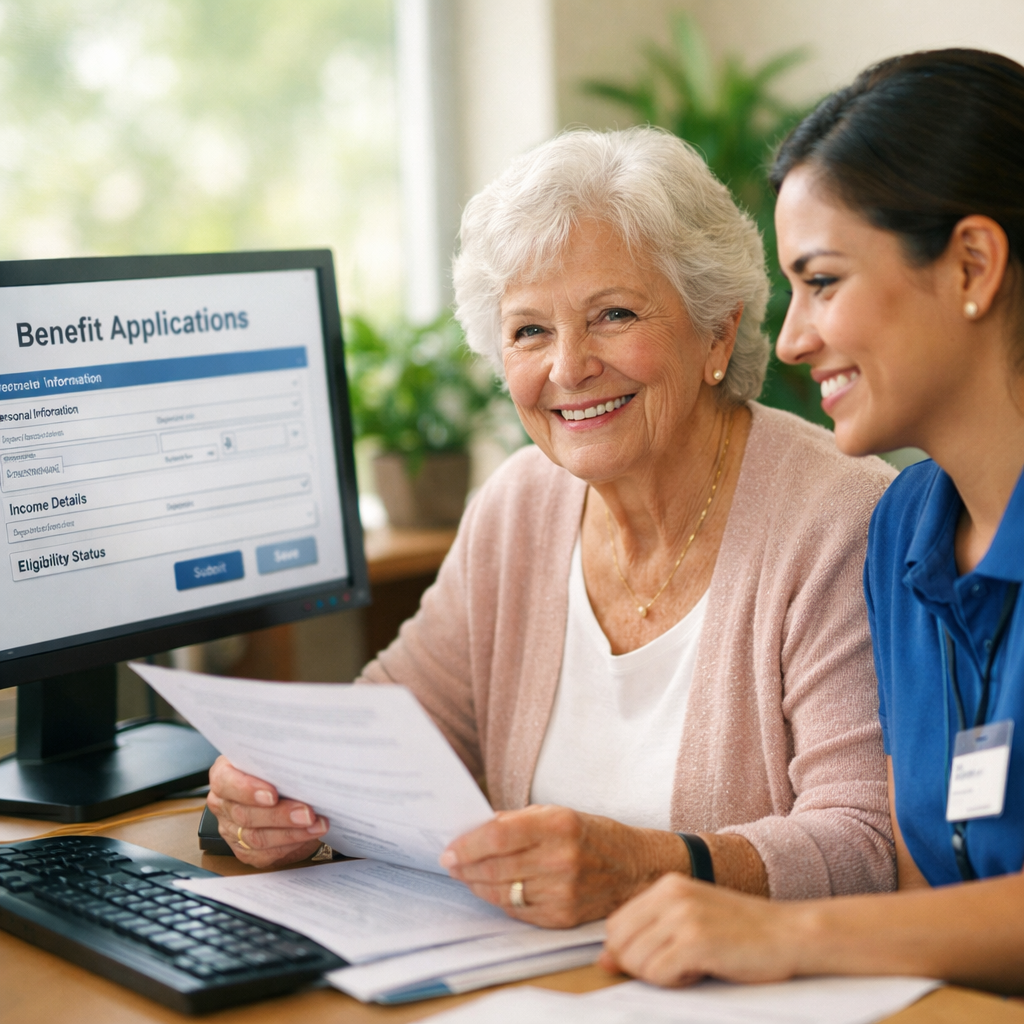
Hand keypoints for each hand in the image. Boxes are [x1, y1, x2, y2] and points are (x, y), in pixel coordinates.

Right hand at [206, 755, 328, 867]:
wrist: (283, 793)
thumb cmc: (277, 771)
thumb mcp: (274, 761)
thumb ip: (278, 763)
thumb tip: (303, 763)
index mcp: (224, 776)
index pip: (225, 782)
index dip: (247, 789)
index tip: (273, 794)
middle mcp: (223, 804)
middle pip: (245, 814)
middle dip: (280, 815)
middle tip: (307, 813)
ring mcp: (231, 829)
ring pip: (257, 837)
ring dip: (291, 832)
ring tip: (316, 825)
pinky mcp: (245, 850)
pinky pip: (266, 853)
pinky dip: (291, 844)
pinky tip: (308, 835)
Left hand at [438, 804, 683, 928]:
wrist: (636, 868)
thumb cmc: (593, 834)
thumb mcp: (558, 812)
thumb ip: (517, 821)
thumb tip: (476, 829)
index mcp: (558, 825)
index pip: (498, 836)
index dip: (467, 844)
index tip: (449, 848)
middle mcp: (560, 859)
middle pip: (495, 867)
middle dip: (465, 866)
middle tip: (450, 862)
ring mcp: (562, 892)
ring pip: (502, 892)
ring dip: (477, 884)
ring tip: (466, 875)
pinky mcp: (562, 917)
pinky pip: (518, 911)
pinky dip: (499, 900)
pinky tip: (492, 890)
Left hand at [600, 872, 798, 986]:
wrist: (790, 934)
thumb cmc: (742, 933)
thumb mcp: (690, 923)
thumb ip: (647, 935)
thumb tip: (604, 961)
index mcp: (666, 886)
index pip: (615, 924)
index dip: (627, 952)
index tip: (657, 960)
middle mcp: (670, 895)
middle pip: (619, 943)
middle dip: (639, 967)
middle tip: (677, 966)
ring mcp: (682, 916)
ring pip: (635, 960)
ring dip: (660, 976)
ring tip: (692, 966)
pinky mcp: (696, 941)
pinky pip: (657, 974)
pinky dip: (675, 983)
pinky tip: (700, 972)